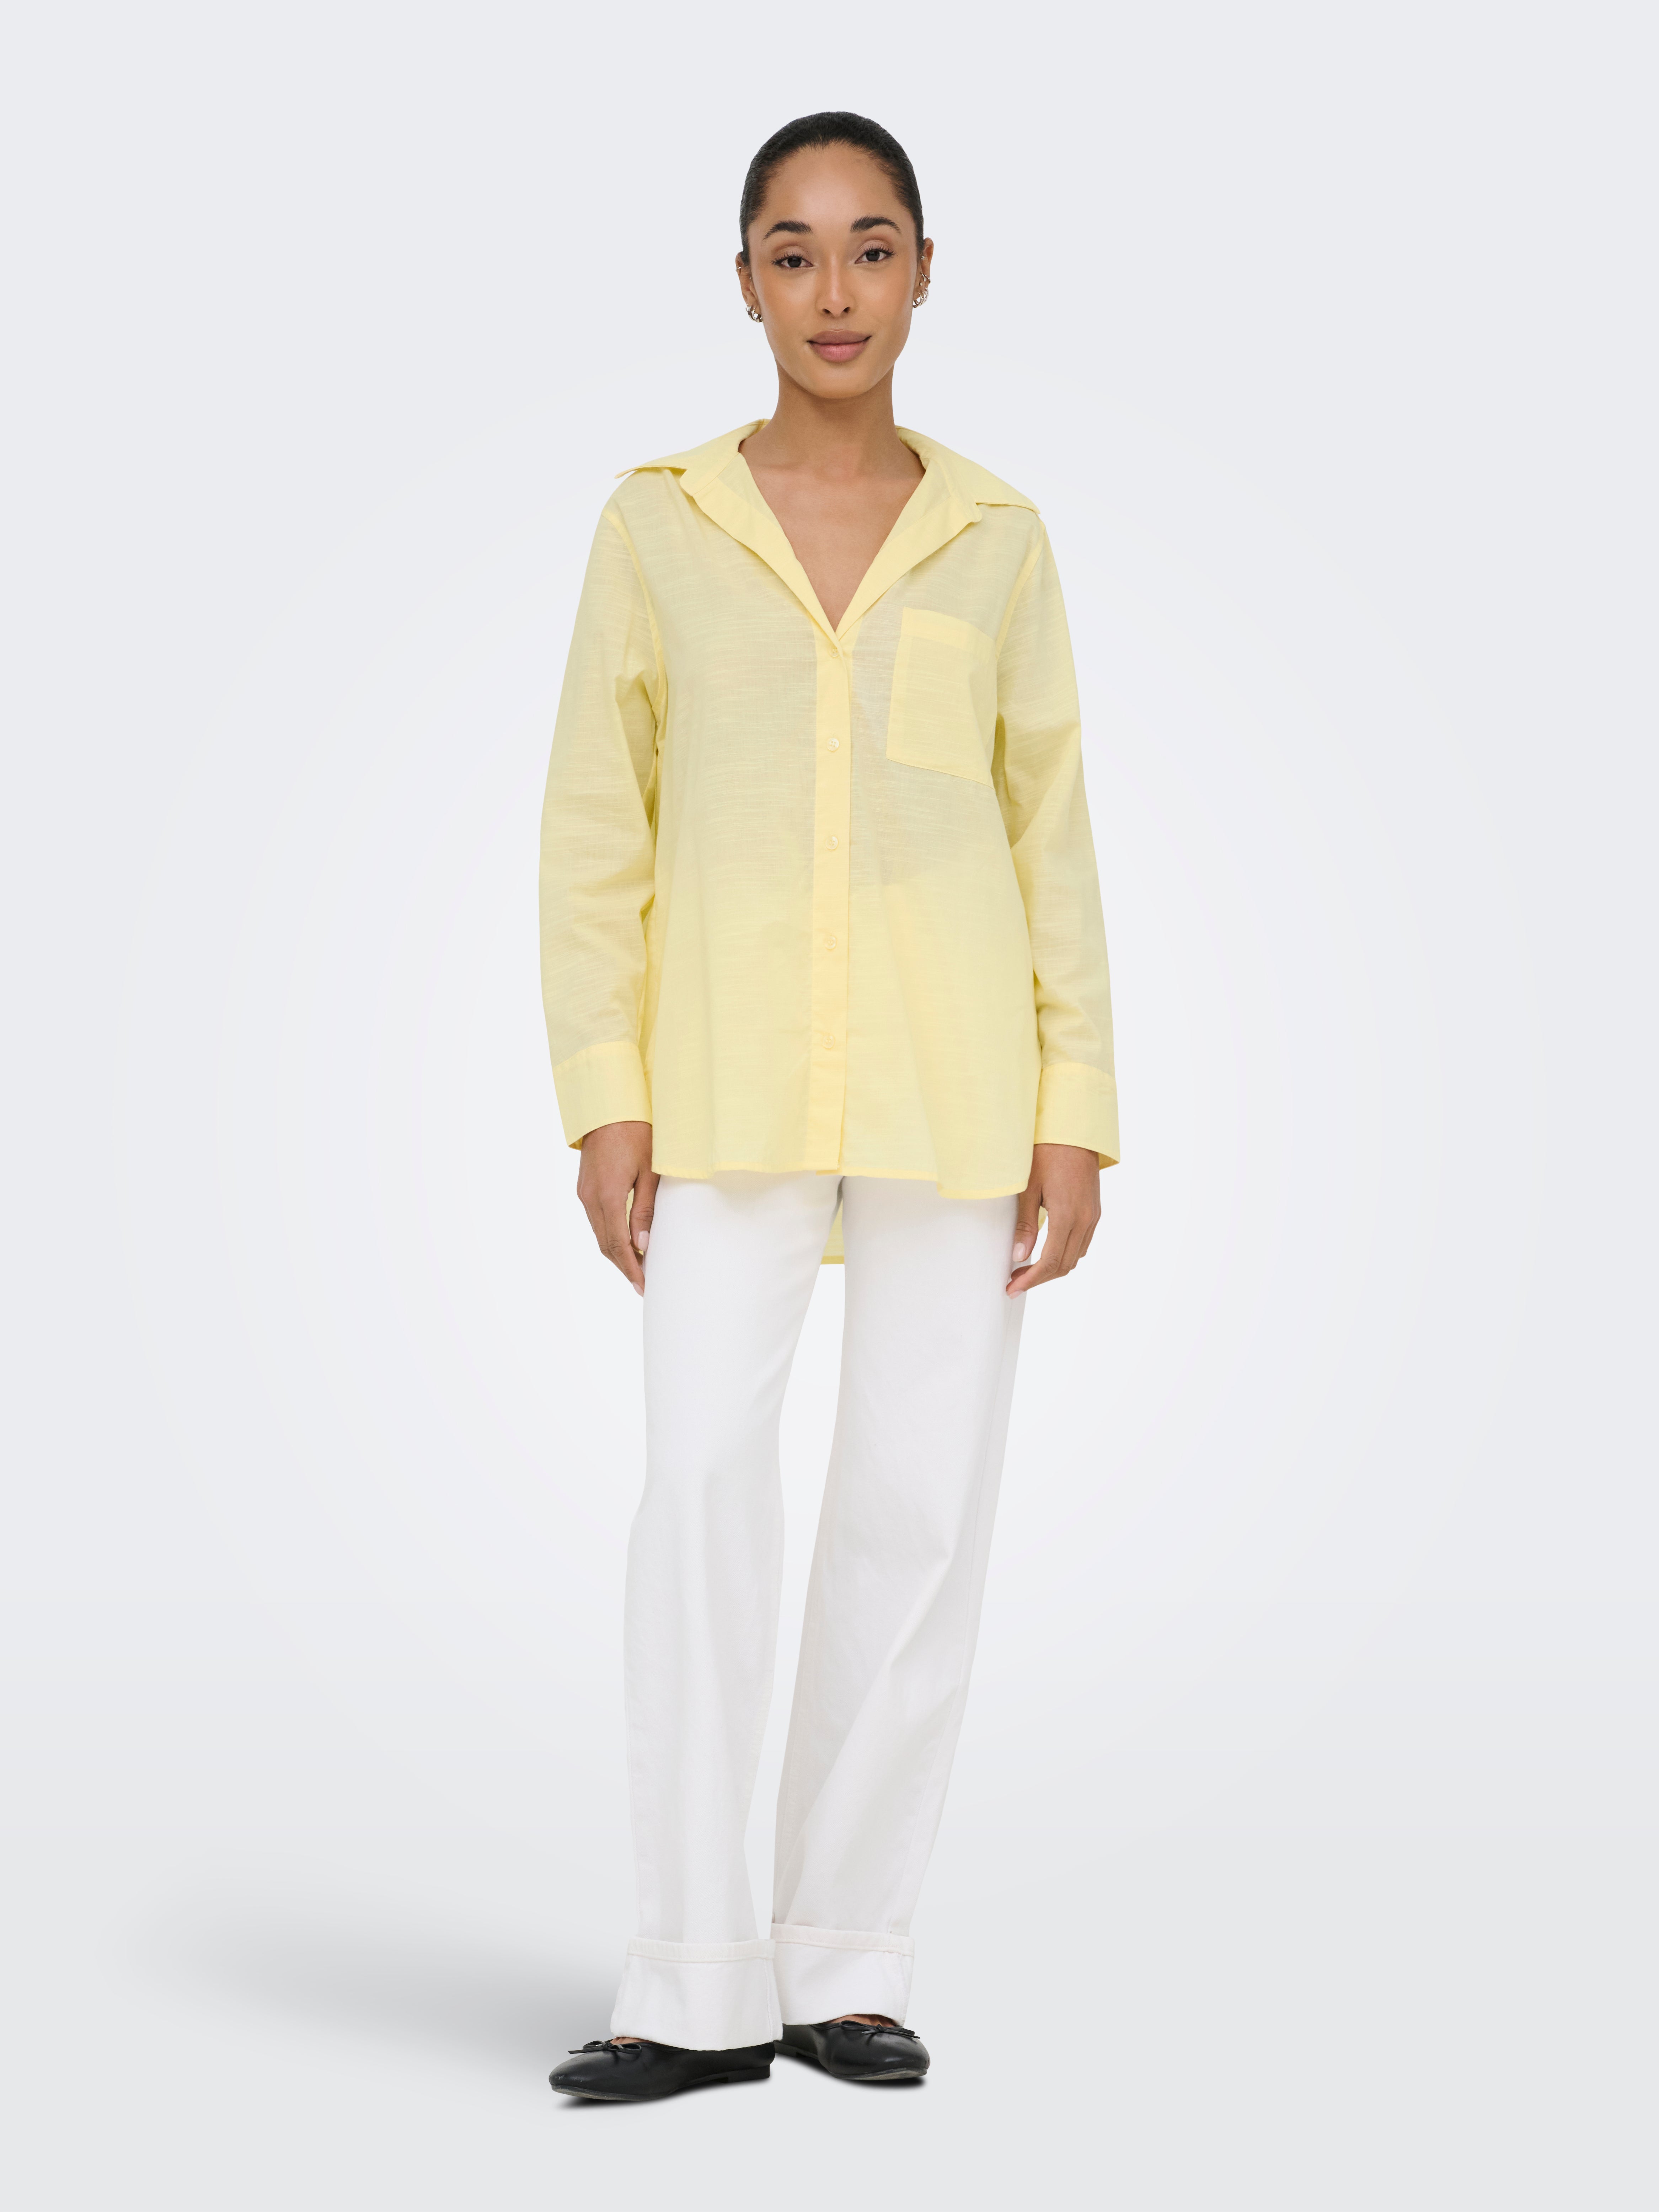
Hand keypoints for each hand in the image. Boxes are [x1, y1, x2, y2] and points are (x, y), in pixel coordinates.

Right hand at [576, 1120, 657, 1295]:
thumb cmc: (637, 1134)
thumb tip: (642, 1245)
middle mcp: (590, 1198)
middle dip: (624, 1266)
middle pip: (605, 1244)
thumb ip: (644, 1210)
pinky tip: (625, 1241)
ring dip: (617, 1252)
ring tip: (638, 1266)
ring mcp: (584, 1193)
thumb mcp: (649, 1172)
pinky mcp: (584, 1187)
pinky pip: (596, 1220)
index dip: (631, 1268)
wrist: (609, 1107)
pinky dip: (610, 1235)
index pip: (617, 1244)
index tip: (643, 1285)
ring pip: (599, 1234)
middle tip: (643, 1283)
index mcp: (607, 1196)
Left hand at [1007, 1142, 1100, 1295]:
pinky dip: (1065, 1254)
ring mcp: (1093, 1216)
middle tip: (1014, 1281)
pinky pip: (1082, 1242)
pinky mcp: (1095, 1210)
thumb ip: (1026, 1225)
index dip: (1031, 1280)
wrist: (1074, 1130)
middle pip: (1064, 1265)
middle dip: (1039, 1278)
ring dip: (1052, 1268)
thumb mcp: (1029, 1188)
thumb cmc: (1047, 1153)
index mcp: (1068, 1216)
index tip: (1012, 1288)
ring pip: (1075, 1256)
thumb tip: (1019, 1255)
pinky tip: (1046, 1251)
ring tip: (1026, 1269)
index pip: (1050, 1262)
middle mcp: (1085, 1220)